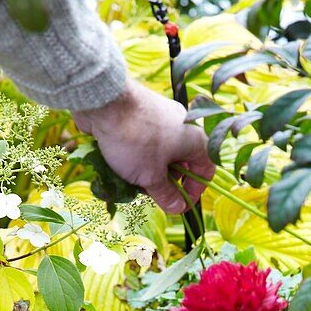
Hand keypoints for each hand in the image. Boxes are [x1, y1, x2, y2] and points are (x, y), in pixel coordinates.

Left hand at [73, 80, 215, 213]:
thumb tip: (177, 208)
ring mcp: (163, 116)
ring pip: (163, 152)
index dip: (194, 192)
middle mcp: (183, 125)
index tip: (179, 205)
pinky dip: (140, 154)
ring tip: (132, 179)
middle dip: (167, 182)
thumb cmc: (135, 141)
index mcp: (195, 140)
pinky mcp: (144, 112)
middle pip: (183, 162)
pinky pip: (148, 140)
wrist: (105, 102)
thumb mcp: (151, 177)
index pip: (205, 171)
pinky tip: (123, 163)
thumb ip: (166, 195)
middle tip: (151, 193)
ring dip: (151, 169)